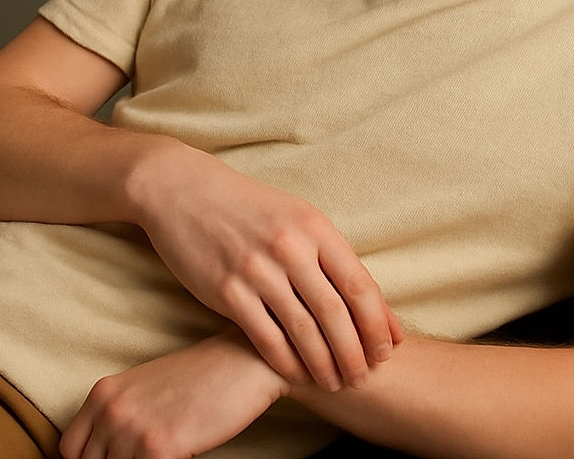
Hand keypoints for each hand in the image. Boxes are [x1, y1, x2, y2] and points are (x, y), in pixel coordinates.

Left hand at [59, 329, 287, 458]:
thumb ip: (117, 418)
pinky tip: (184, 451)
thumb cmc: (200, 377)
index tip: (115, 456)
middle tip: (148, 452)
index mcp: (103, 393)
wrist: (242, 362)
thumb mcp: (145, 390)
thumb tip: (106, 453)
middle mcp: (110, 410)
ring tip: (171, 447)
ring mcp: (132, 431)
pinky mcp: (159, 448)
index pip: (70, 450)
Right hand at [133, 141, 401, 391]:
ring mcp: (257, 270)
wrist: (185, 191)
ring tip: (336, 383)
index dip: (378, 323)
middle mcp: (290, 247)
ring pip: (303, 331)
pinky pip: (266, 337)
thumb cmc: (248, 206)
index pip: (359, 284)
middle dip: (355, 352)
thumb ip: (327, 253)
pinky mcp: (227, 291)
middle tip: (364, 376)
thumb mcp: (295, 215)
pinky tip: (299, 376)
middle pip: (335, 313)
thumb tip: (366, 296)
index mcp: (314, 226)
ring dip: (324, 364)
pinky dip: (287, 362)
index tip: (388, 349)